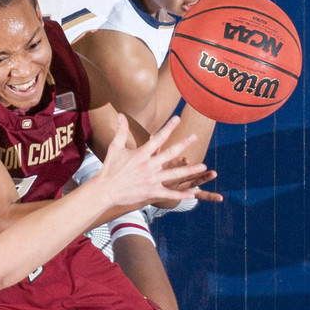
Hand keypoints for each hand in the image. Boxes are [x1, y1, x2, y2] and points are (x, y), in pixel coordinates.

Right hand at [98, 115, 219, 211]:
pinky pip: (169, 194)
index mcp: (141, 154)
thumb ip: (121, 131)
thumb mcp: (115, 148)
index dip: (169, 127)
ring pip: (174, 174)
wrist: (105, 190)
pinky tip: (192, 194)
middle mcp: (149, 166)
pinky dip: (181, 194)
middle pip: (171, 153)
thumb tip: (121, 114)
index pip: (158, 138)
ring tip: (203, 166)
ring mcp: (151, 180)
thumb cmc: (109, 169)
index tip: (178, 118)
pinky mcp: (151, 192)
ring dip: (190, 170)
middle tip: (195, 137)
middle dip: (184, 144)